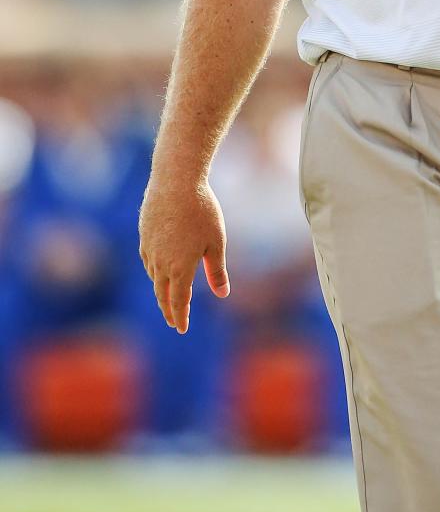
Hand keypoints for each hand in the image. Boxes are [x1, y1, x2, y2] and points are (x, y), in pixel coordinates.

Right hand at [139, 177, 229, 333]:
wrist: (175, 181)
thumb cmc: (202, 210)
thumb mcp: (216, 241)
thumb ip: (216, 270)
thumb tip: (223, 294)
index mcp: (180, 268)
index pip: (178, 301)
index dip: (180, 317)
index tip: (182, 329)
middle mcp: (160, 263)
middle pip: (162, 294)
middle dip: (168, 310)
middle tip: (173, 321)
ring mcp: (149, 248)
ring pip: (154, 277)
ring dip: (160, 290)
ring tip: (168, 297)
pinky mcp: (144, 235)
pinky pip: (148, 260)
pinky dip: (154, 271)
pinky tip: (159, 270)